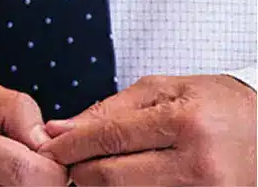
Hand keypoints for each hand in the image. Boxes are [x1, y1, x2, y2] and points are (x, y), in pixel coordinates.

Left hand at [38, 74, 254, 184]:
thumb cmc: (218, 104)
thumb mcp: (164, 90)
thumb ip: (109, 111)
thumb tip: (60, 130)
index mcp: (187, 124)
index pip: (109, 138)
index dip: (70, 145)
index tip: (47, 147)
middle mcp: (199, 164)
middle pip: (113, 178)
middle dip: (81, 170)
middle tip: (69, 161)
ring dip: (103, 185)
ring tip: (99, 168)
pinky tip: (127, 179)